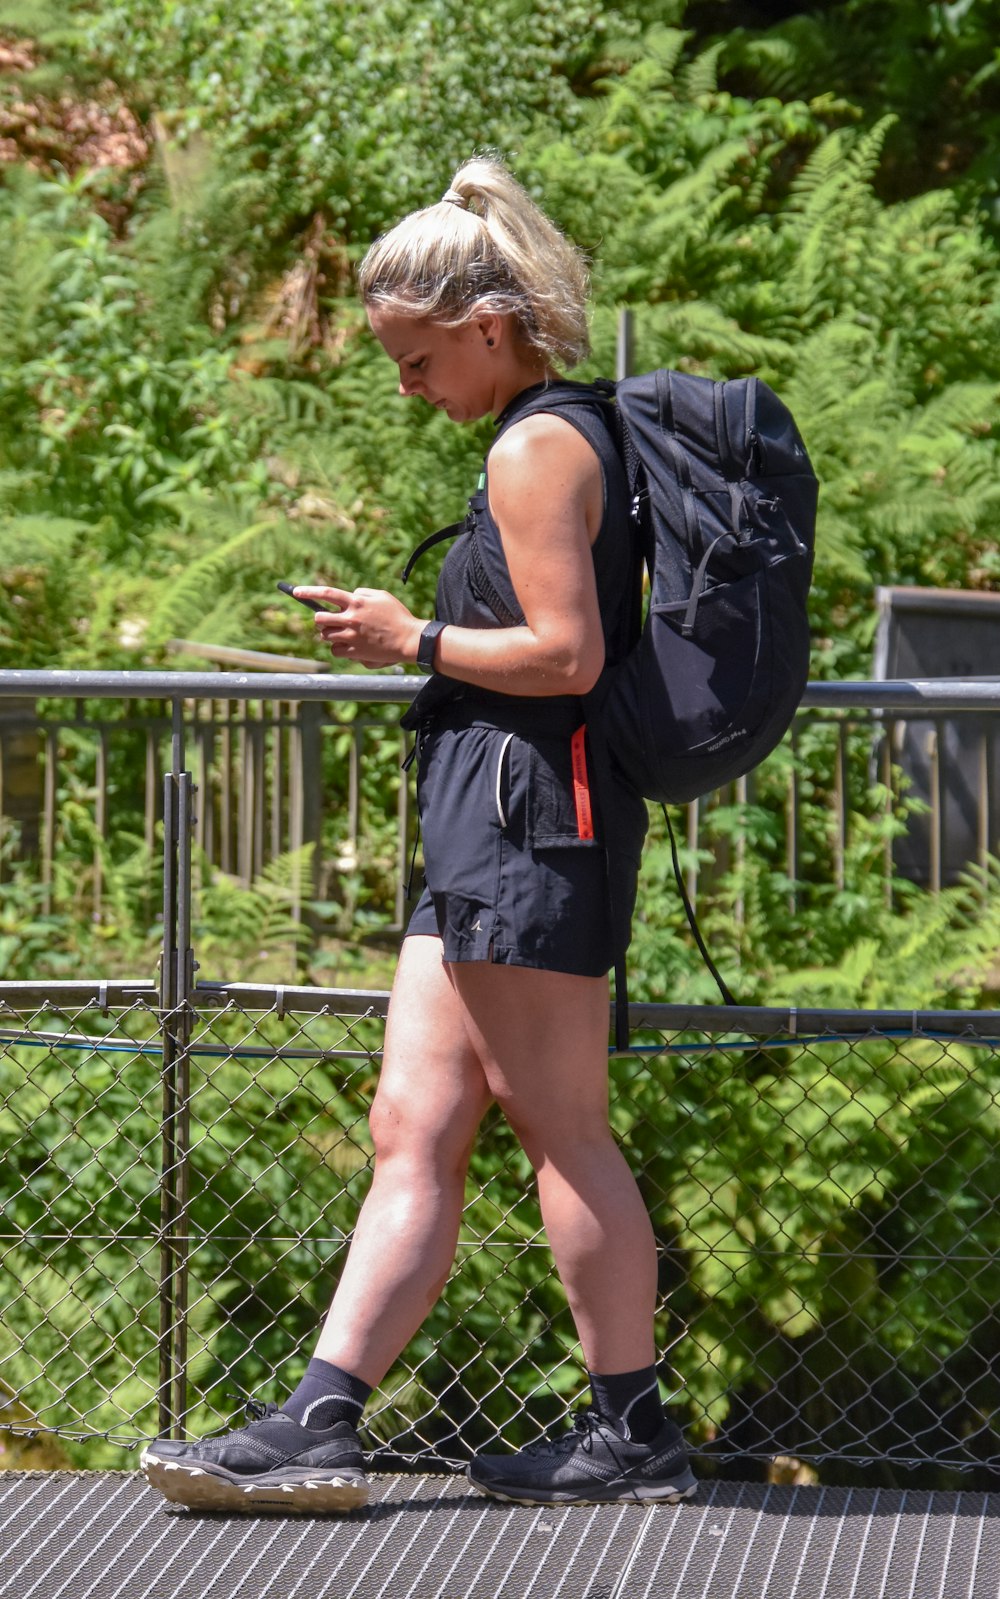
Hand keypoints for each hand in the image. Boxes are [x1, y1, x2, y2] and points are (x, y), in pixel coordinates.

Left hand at [293, 586, 424, 668]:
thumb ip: (362, 593)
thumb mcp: (382, 596)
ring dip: (330, 633)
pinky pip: (334, 650)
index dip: (308, 591)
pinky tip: (348, 645)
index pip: (326, 594)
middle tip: (330, 620)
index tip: (296, 592)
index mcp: (357, 602)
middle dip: (321, 619)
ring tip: (344, 633)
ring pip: (325, 635)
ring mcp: (352, 636)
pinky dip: (338, 648)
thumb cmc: (398, 616)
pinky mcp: (355, 651)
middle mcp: (351, 618)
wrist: (409, 640)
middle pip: (320, 618)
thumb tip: (350, 595)